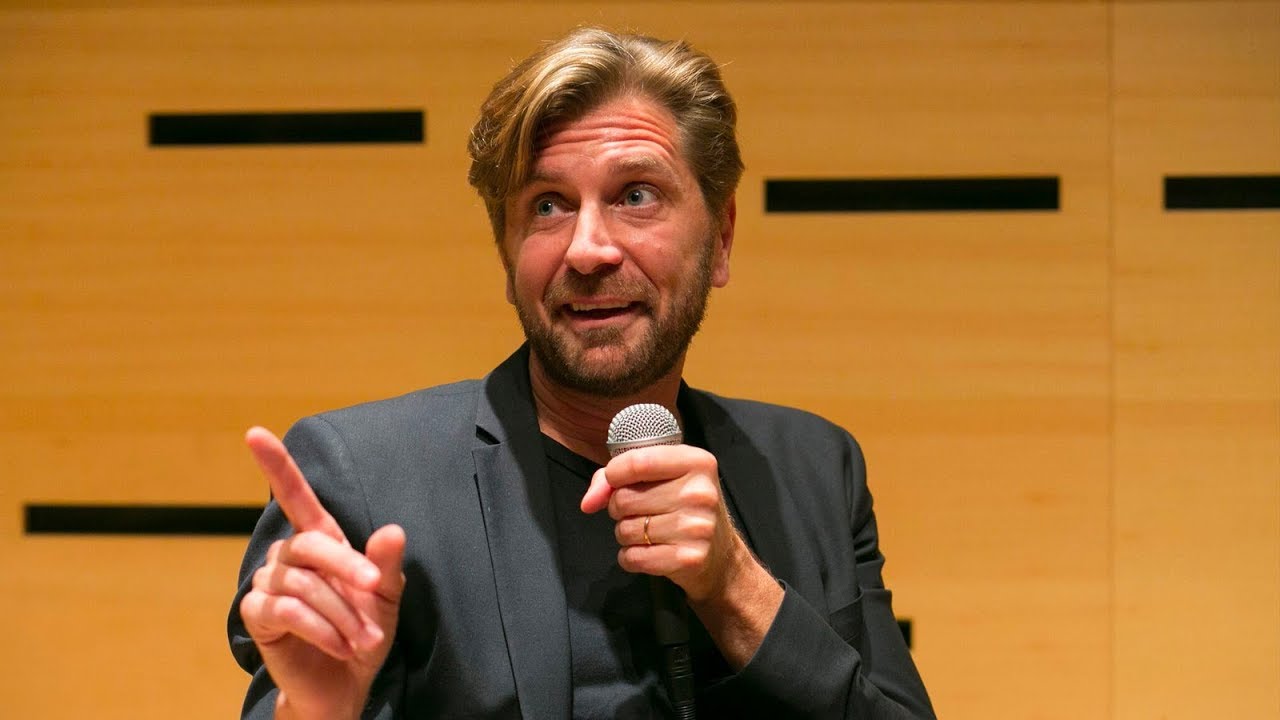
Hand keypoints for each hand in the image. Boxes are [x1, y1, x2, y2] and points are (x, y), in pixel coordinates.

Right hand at [238, 427, 405, 719]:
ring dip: (340, 614)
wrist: (345, 684)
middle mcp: (288, 555)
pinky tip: (338, 646)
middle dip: (347, 568)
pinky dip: (320, 629)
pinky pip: (286, 610)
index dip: (276, 464)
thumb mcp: (385, 598)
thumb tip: (392, 530)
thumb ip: (386, 564)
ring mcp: (268, 584)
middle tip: (374, 594)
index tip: (255, 432)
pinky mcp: (256, 615)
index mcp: (320, 541)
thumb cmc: (363, 632)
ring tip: (362, 639)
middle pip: (310, 544)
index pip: (295, 496)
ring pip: (303, 584)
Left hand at [580, 444, 782, 666]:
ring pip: (625, 530)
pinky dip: (630, 557)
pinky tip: (648, 552)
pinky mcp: (689, 558)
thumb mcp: (661, 479)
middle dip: (619, 508)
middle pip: (625, 498)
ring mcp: (697, 527)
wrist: (720, 557)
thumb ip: (617, 478)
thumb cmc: (683, 509)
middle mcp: (700, 492)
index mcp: (697, 462)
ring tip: (647, 532)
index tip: (615, 482)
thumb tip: (588, 502)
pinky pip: (633, 557)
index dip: (613, 474)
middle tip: (639, 512)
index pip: (638, 461)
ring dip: (625, 534)